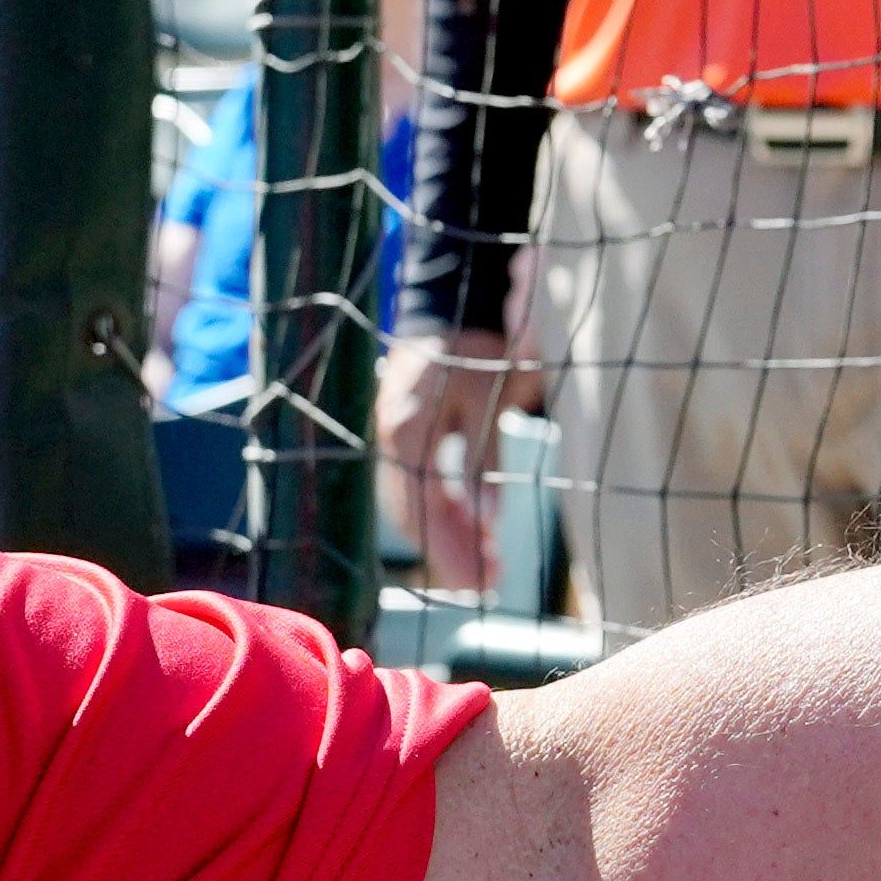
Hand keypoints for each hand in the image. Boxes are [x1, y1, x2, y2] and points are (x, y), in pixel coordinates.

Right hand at [372, 331, 531, 589]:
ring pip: (418, 501)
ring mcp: (396, 433)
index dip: (453, 550)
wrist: (453, 294)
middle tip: (487, 586)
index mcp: (407, 431)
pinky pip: (423, 481)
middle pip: (418, 513)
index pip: (427, 509)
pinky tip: (471, 531)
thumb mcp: (485, 400)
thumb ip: (482, 464)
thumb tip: (486, 525)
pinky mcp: (408, 429)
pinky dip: (448, 508)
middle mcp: (394, 438)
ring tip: (484, 568)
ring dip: (450, 535)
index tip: (482, 582)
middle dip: (452, 552)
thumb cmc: (475, 343)